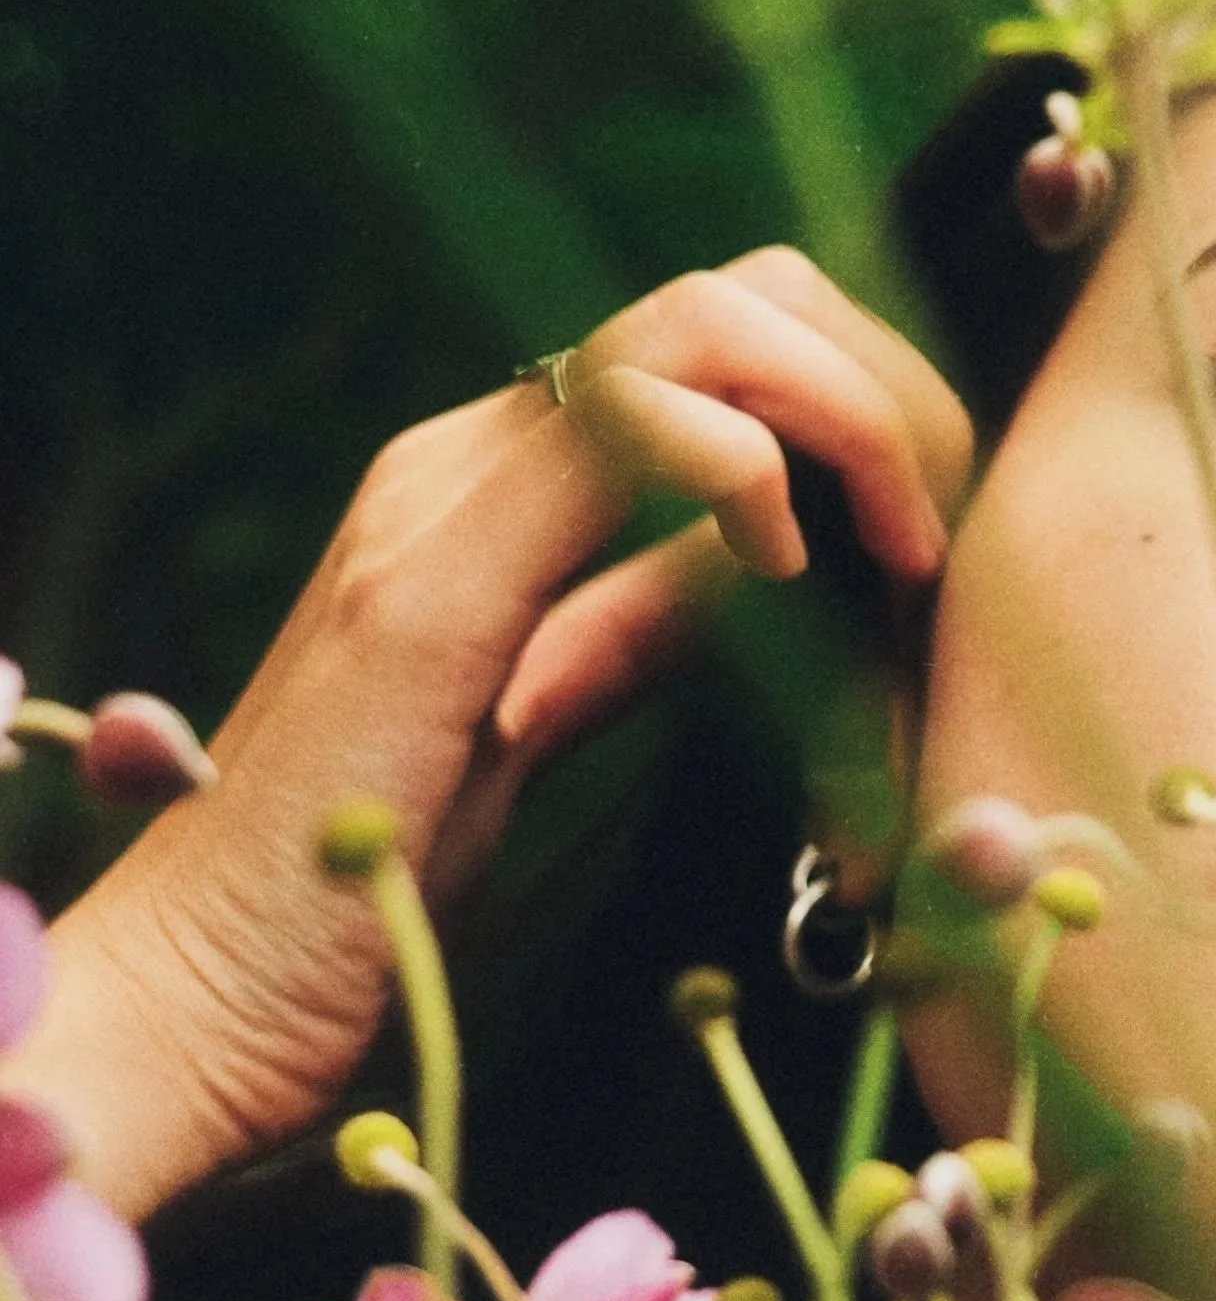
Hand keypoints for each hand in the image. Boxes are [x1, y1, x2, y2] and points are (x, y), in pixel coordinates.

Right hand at [7, 251, 971, 1224]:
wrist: (194, 1004)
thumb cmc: (359, 902)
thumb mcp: (541, 728)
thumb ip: (633, 626)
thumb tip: (755, 564)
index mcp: (497, 490)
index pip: (719, 344)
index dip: (862, 404)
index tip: (933, 543)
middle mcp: (465, 462)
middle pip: (733, 296)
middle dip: (881, 386)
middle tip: (936, 536)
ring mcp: (437, 504)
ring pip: (696, 323)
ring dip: (844, 408)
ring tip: (895, 549)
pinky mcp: (428, 584)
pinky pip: (622, 424)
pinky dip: (745, 465)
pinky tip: (786, 569)